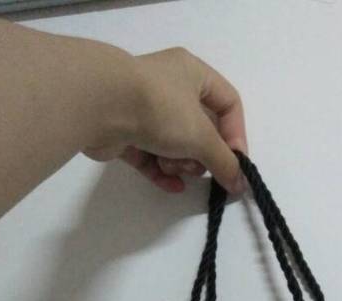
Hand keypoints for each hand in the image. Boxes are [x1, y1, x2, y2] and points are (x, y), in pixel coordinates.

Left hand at [84, 46, 247, 194]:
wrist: (100, 106)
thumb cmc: (160, 108)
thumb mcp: (202, 136)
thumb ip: (225, 162)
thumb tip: (240, 184)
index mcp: (192, 73)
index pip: (228, 103)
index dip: (236, 134)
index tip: (235, 163)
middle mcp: (169, 87)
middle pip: (200, 129)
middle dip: (202, 154)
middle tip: (199, 167)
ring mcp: (144, 110)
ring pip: (174, 144)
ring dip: (179, 162)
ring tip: (172, 166)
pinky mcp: (124, 133)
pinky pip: (150, 156)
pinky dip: (161, 171)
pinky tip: (171, 185)